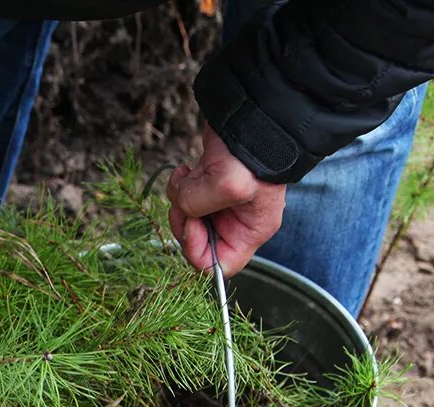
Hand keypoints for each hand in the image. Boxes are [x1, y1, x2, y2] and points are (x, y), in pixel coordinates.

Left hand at [167, 125, 286, 275]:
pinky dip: (179, 185)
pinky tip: (188, 169)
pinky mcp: (207, 185)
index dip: (197, 250)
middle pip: (196, 242)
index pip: (217, 266)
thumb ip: (199, 205)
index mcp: (250, 231)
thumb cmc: (254, 149)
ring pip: (185, 218)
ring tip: (191, 176)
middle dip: (184, 221)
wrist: (252, 112)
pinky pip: (182, 197)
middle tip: (186, 198)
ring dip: (180, 199)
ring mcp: (220, 203)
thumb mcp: (229, 183)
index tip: (192, 223)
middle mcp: (236, 221)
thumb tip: (182, 208)